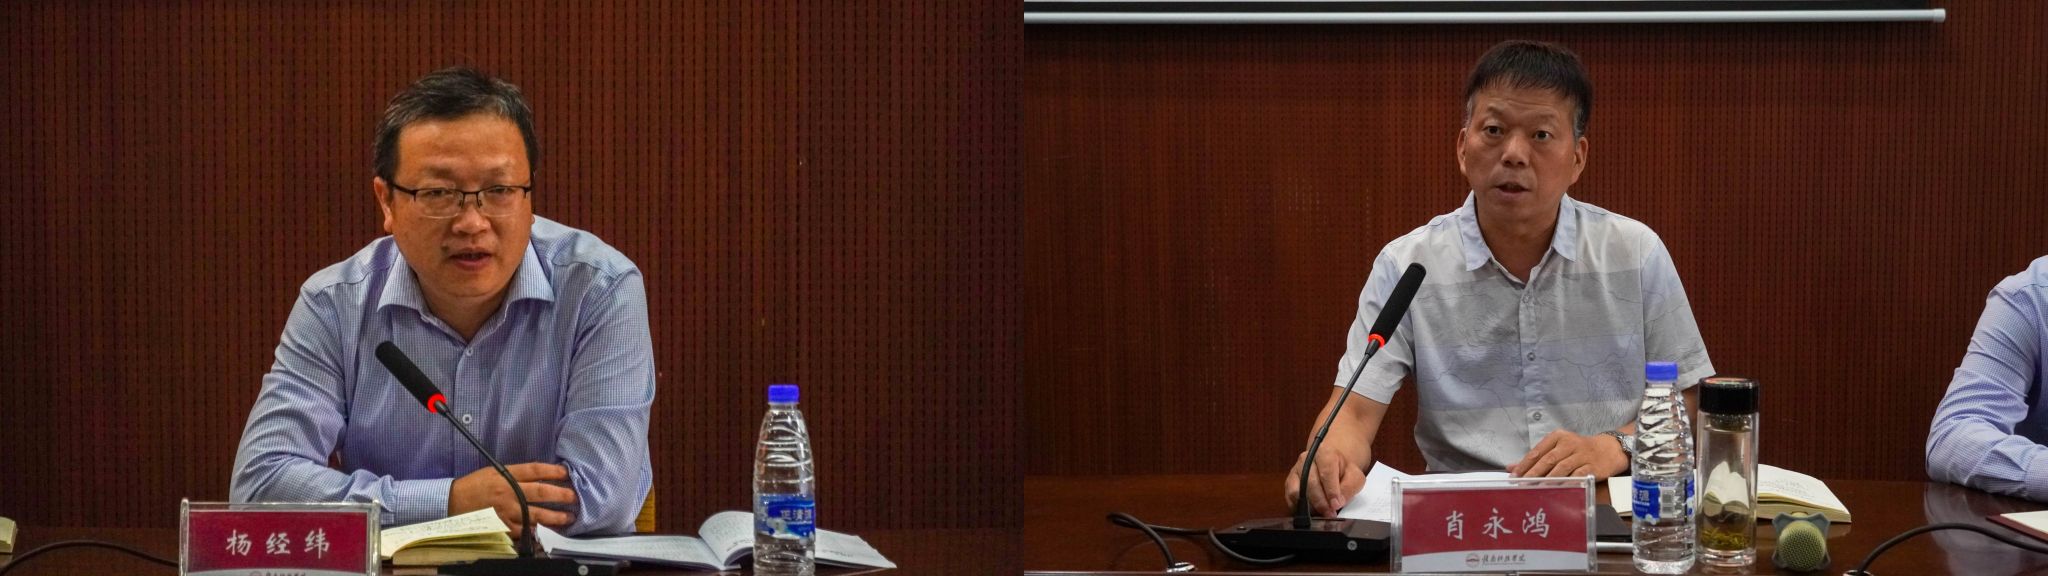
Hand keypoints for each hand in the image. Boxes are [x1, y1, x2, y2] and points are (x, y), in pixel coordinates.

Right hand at [449, 462, 578, 536]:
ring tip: (569, 518)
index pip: (535, 470)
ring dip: (555, 517)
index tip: (568, 473)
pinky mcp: (501, 527)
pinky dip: (536, 532)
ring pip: (536, 515)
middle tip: (575, 497)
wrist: (451, 502)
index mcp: (505, 475)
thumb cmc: (474, 486)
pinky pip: (523, 531)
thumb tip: (540, 474)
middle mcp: (508, 492)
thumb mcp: (494, 472)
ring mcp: (505, 511)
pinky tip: (546, 531)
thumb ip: (516, 473)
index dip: (554, 471)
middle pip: (541, 492)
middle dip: (562, 495)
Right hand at [1283, 448, 1367, 516]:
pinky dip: (1300, 508)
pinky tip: (1311, 512)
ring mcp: (1296, 470)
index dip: (1331, 490)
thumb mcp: (1354, 477)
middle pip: (1311, 483)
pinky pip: (1290, 498)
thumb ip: (1349, 488)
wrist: (1332, 468)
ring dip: (1310, 506)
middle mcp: (1306, 459)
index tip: (1336, 505)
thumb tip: (1338, 502)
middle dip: (1321, 502)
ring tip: (1322, 513)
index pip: (1326, 471)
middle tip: (1330, 513)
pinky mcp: (1289, 482)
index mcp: (1325, 452)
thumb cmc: (1343, 472)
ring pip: (1298, 491)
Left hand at [1508, 430, 1627, 478]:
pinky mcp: (1592, 466)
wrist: (1608, 449)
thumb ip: (1536, 458)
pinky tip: (1558, 489)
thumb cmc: (1578, 450)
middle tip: (1521, 485)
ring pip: (1561, 467)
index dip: (1524, 464)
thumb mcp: (1557, 449)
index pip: (1537, 451)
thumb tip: (1511, 467)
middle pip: (1547, 459)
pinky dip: (1567, 482)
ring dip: (1548, 479)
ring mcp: (1581, 454)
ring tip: (1536, 488)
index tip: (1513, 476)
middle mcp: (1568, 443)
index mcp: (1557, 437)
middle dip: (1533, 473)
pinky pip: (1577, 475)